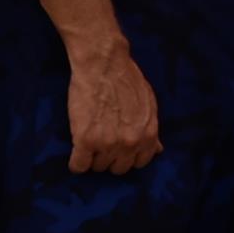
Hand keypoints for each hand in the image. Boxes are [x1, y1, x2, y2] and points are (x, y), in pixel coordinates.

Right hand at [62, 31, 161, 176]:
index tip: (118, 147)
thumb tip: (158, 150)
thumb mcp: (148, 104)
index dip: (127, 155)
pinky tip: (76, 152)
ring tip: (89, 138)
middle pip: (117, 168)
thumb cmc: (126, 79)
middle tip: (101, 141)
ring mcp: (108, 143)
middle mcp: (130, 143)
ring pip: (97, 167)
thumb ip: (151, 129)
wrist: (103, 64)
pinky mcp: (85, 140)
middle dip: (110, 157)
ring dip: (92, 156)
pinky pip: (78, 166)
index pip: (139, 163)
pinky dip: (76, 162)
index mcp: (148, 135)